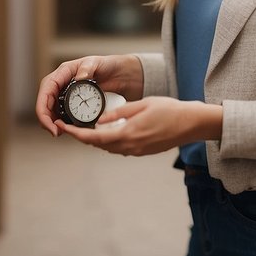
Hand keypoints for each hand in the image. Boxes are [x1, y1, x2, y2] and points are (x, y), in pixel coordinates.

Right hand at [35, 54, 144, 135]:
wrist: (120, 74)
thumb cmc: (108, 64)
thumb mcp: (97, 63)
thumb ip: (88, 68)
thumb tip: (79, 77)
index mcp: (63, 72)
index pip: (46, 89)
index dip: (43, 107)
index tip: (49, 122)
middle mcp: (61, 83)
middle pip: (45, 102)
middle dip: (46, 119)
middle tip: (55, 132)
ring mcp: (66, 94)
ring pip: (51, 110)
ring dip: (52, 122)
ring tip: (60, 133)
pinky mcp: (74, 103)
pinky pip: (62, 113)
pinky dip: (62, 123)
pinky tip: (67, 130)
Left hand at [58, 97, 221, 156]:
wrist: (191, 124)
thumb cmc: (169, 110)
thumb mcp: (142, 104)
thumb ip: (119, 113)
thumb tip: (99, 120)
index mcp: (128, 133)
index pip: (94, 137)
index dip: (76, 134)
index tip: (64, 128)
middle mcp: (130, 146)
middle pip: (99, 145)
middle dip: (82, 137)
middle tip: (70, 125)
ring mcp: (136, 151)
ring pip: (108, 148)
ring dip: (95, 140)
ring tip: (83, 128)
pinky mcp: (142, 151)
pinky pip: (119, 148)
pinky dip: (108, 141)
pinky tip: (106, 132)